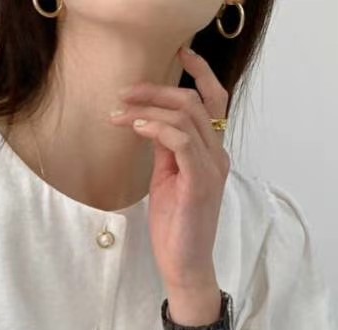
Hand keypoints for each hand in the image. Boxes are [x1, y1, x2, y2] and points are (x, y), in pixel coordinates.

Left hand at [108, 45, 230, 295]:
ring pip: (186, 117)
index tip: (179, 54)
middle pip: (194, 102)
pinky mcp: (199, 183)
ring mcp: (211, 168)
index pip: (212, 101)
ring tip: (120, 114)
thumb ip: (164, 150)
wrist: (185, 266)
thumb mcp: (166, 180)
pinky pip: (181, 141)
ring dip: (148, 108)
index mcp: (211, 153)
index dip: (199, 72)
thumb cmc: (175, 228)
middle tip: (124, 93)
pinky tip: (135, 128)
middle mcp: (217, 156)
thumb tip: (148, 122)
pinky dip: (157, 128)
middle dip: (157, 90)